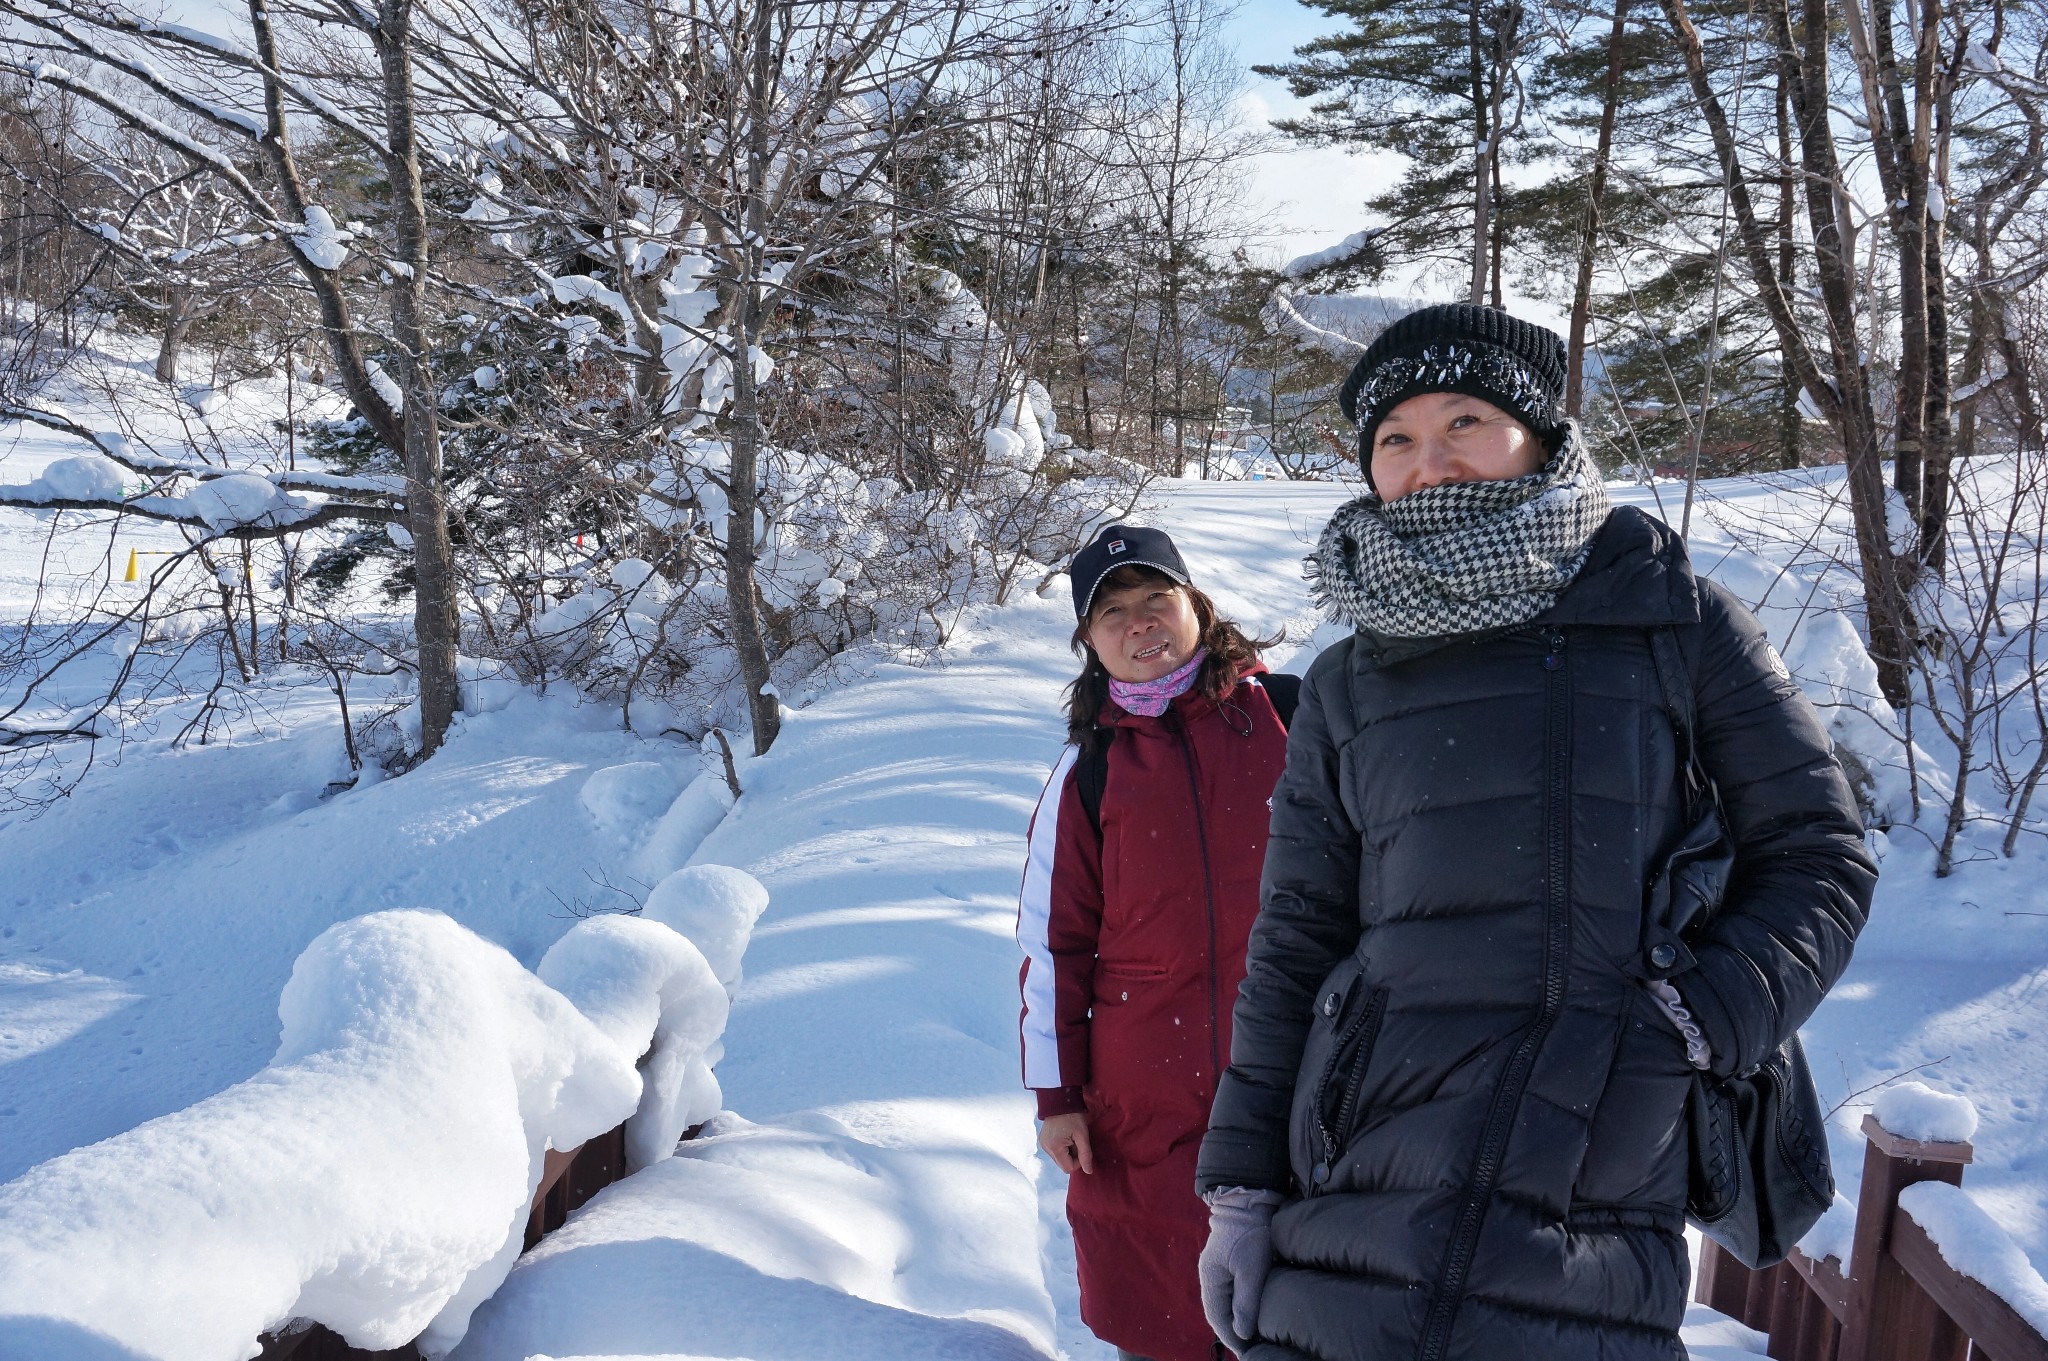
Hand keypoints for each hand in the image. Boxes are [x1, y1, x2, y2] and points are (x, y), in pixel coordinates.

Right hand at [1038, 1112, 1093, 1173]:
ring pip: (1059, 1159)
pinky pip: (1055, 1152)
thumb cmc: (1073, 1116)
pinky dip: (1062, 1148)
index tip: (1080, 1146)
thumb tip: (1088, 1172)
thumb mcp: (1082, 1135)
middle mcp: (1046, 1148)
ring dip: (1067, 1152)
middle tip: (1076, 1141)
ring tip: (1070, 1137)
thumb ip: (1085, 1154)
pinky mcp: (1043, 1141)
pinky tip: (1064, 1136)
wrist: (1061, 1100)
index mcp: (1054, 1148)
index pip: (1068, 1168)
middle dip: (1072, 1156)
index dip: (1078, 1161)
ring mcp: (1043, 1145)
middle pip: (1063, 1164)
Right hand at [1199, 1187, 1280, 1353]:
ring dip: (1238, 1318)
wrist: (1253, 1197)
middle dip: (1235, 1331)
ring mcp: (1220, 1267)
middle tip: (1254, 1347)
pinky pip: (1233, 1290)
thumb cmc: (1252, 1231)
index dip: (1231, 1338)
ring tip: (1255, 1333)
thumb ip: (1245, 1302)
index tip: (1247, 1351)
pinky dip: (1241, 1304)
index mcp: (1210, 1278)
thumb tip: (1242, 1333)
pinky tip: (1254, 1309)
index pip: (1217, 1318)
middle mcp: (1211, 1275)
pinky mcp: (1231, 1261)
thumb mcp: (1251, 1269)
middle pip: (1220, 1312)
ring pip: (1227, 1302)